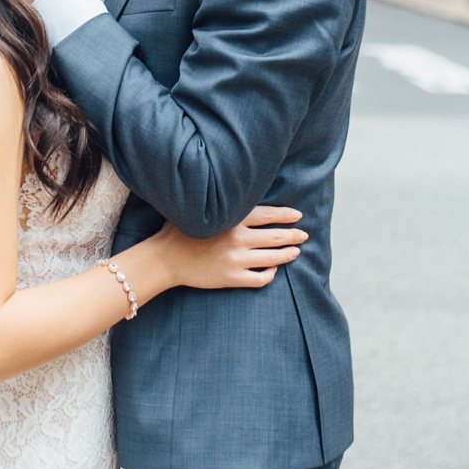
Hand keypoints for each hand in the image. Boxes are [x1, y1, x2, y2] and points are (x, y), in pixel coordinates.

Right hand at [153, 205, 307, 289]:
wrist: (165, 258)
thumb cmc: (180, 230)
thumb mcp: (202, 209)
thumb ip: (223, 202)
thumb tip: (239, 190)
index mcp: (232, 219)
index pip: (269, 215)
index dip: (286, 215)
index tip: (297, 216)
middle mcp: (238, 238)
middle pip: (276, 236)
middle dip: (294, 235)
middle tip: (303, 234)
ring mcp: (236, 260)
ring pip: (274, 258)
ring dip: (288, 254)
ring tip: (295, 252)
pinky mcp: (232, 278)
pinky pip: (261, 278)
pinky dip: (271, 274)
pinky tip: (273, 270)